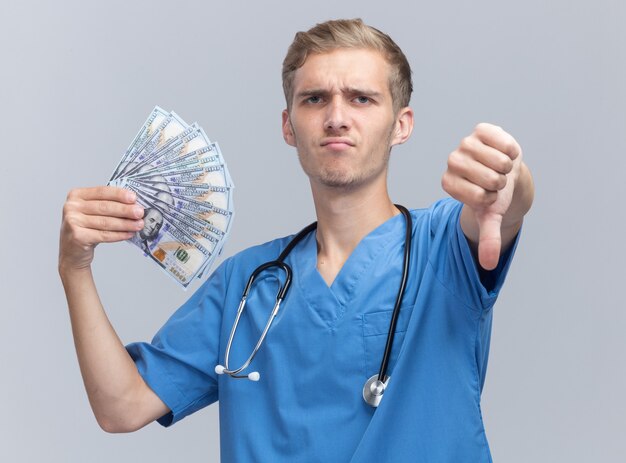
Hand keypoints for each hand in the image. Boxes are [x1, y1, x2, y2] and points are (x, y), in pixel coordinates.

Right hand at [59, 186, 144, 271]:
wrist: (72, 252)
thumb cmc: (86, 228)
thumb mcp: (92, 212)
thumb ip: (108, 204)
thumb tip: (134, 204)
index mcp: (76, 195)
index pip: (101, 191)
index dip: (119, 194)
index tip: (134, 198)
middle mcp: (71, 207)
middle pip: (104, 207)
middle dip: (125, 210)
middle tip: (140, 212)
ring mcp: (72, 222)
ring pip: (106, 222)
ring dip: (125, 224)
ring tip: (139, 224)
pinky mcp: (77, 236)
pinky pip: (103, 235)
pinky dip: (119, 235)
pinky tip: (129, 234)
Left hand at [442, 123, 522, 269]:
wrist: (506, 171)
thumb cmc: (495, 194)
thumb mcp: (491, 217)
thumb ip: (488, 239)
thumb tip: (488, 265)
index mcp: (449, 182)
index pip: (476, 196)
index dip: (490, 198)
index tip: (488, 195)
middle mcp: (453, 161)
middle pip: (487, 177)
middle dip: (499, 183)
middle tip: (496, 181)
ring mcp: (466, 143)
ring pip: (497, 160)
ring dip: (506, 167)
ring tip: (501, 168)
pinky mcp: (481, 130)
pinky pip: (502, 141)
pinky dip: (511, 150)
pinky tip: (505, 153)